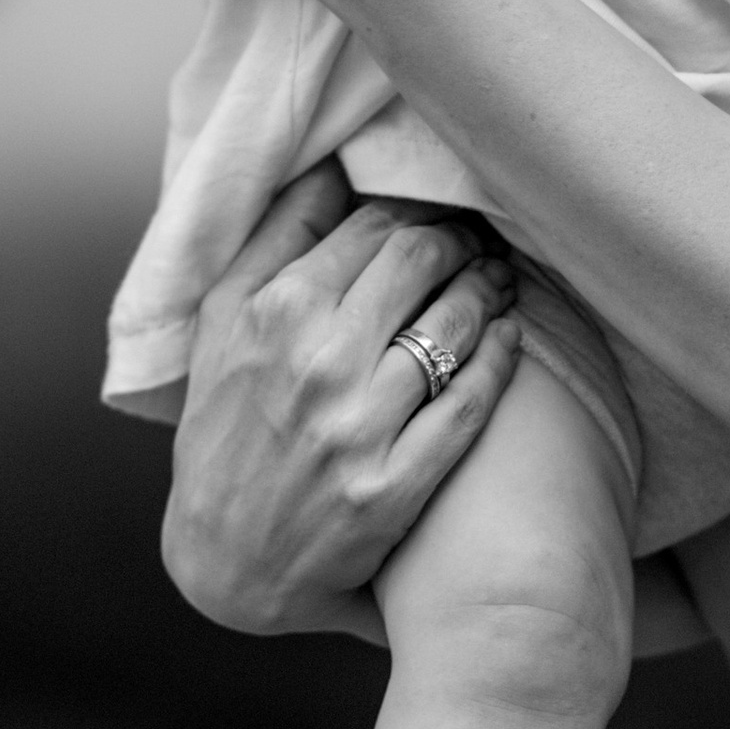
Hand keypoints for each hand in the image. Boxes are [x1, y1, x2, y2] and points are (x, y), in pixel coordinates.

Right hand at [161, 168, 520, 632]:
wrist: (220, 562)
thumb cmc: (222, 429)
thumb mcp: (221, 326)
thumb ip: (276, 240)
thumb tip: (334, 166)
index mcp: (273, 313)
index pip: (374, 228)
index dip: (421, 211)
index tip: (443, 212)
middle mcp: (316, 364)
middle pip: (422, 262)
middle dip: (462, 241)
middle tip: (480, 243)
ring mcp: (357, 428)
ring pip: (452, 324)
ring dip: (489, 290)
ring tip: (500, 282)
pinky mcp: (392, 487)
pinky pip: (469, 402)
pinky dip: (499, 358)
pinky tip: (508, 337)